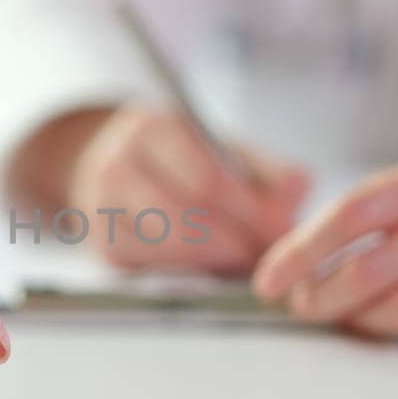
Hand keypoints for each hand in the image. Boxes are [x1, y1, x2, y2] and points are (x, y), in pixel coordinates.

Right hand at [66, 106, 309, 271]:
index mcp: (152, 129)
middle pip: (185, 214)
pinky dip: (189, 270)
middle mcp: (117, 164)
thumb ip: (267, 172)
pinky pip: (152, 267)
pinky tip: (212, 266)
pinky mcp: (103, 246)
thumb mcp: (225, 149)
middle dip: (236, 240)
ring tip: (246, 260)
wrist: (118, 165)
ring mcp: (102, 207)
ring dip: (216, 259)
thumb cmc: (184, 159)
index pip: (207, 178)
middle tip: (269, 254)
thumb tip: (295, 203)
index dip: (250, 211)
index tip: (282, 230)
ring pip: (167, 245)